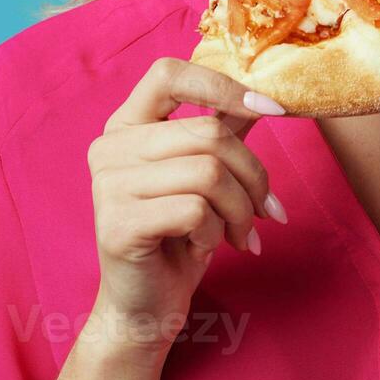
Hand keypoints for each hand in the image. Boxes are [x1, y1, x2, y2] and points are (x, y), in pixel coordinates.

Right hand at [85, 57, 286, 357]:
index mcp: (126, 124)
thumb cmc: (179, 238)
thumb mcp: (206, 177)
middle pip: (207, 133)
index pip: (168, 72)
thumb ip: (223, 131)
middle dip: (254, 174)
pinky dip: (217, 232)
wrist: (145, 307)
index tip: (271, 110)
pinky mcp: (117, 224)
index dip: (223, 86)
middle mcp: (110, 147)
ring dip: (241, 209)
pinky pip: (195, 210)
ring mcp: (107, 184)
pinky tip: (208, 248)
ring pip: (208, 172)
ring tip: (242, 234)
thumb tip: (263, 94)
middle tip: (267, 211)